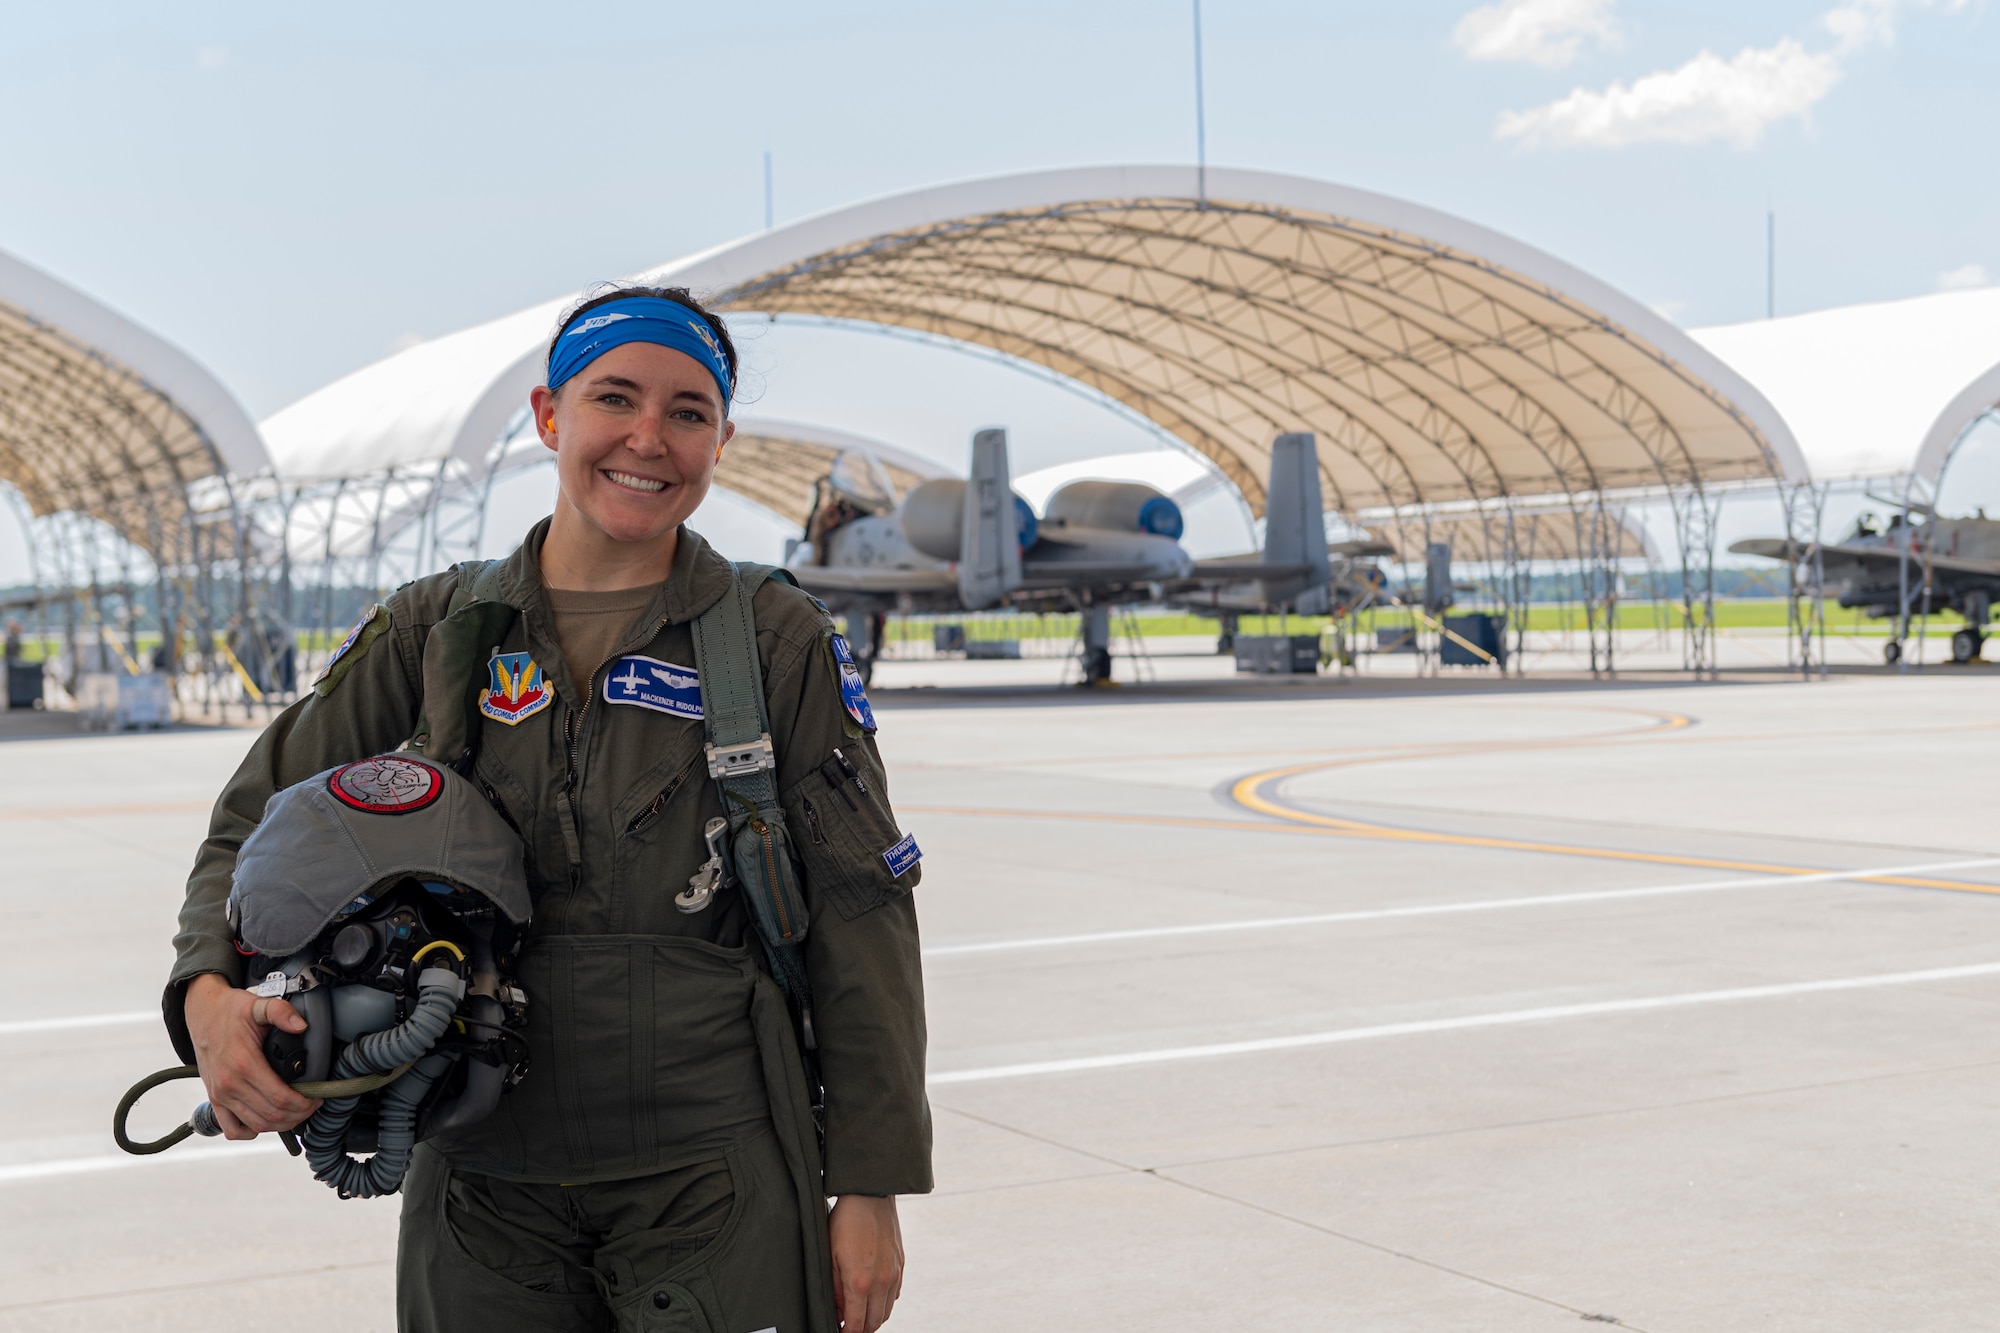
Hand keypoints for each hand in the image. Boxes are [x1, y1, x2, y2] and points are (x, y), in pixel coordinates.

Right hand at [183, 972, 319, 1138]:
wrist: (202, 1013)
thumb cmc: (230, 1010)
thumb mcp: (258, 1005)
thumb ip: (281, 1011)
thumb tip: (301, 1025)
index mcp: (243, 1063)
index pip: (279, 1098)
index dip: (304, 1102)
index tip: (317, 1097)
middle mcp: (229, 1084)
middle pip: (271, 1116)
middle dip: (298, 1114)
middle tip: (313, 1105)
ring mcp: (220, 1094)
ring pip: (256, 1125)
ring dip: (281, 1125)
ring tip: (298, 1112)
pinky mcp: (214, 1099)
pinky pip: (231, 1129)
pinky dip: (252, 1131)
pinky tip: (268, 1120)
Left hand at [828, 1194, 903, 1331]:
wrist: (871, 1194)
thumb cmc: (845, 1222)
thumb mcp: (830, 1257)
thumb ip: (834, 1290)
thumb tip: (838, 1312)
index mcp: (860, 1282)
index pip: (857, 1325)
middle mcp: (882, 1282)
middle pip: (875, 1323)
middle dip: (860, 1329)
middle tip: (847, 1325)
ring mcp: (894, 1273)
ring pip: (886, 1311)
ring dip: (873, 1318)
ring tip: (858, 1313)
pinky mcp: (901, 1264)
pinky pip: (894, 1294)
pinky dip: (884, 1302)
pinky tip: (871, 1295)